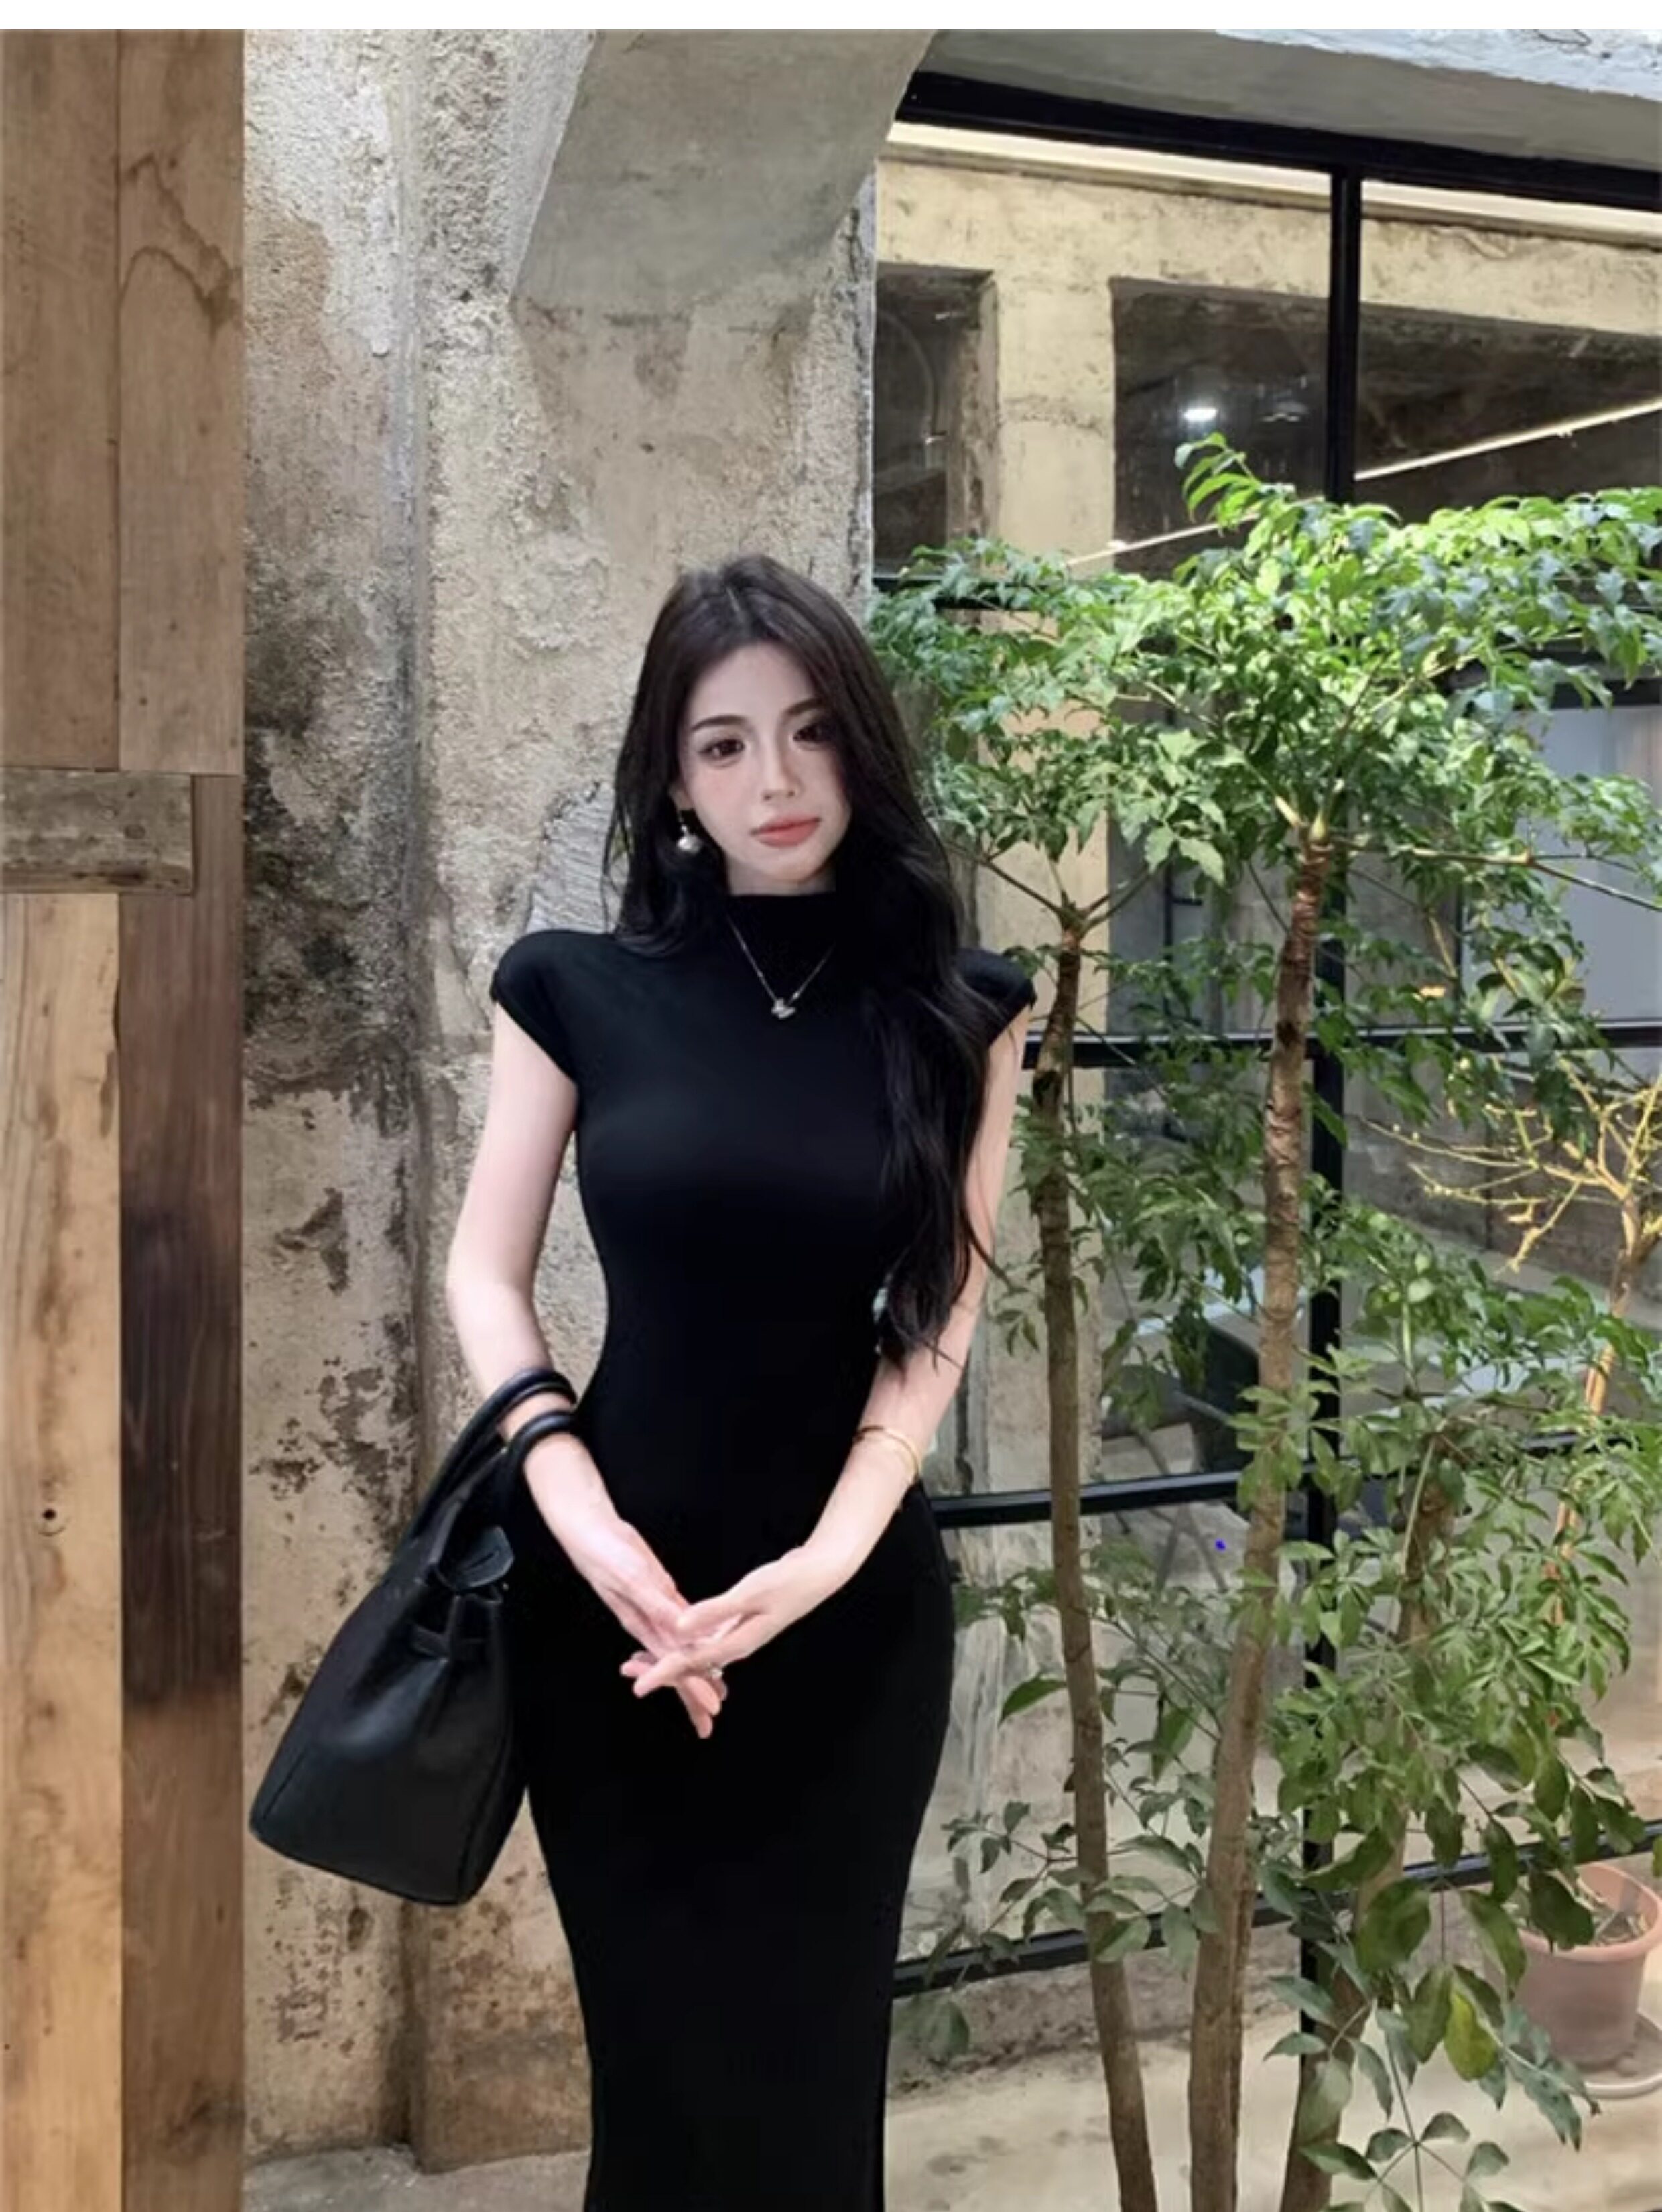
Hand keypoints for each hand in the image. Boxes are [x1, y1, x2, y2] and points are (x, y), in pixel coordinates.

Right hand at [546, 1503, 728, 1740]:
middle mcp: (649, 1622)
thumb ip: (656, 1605)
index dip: (693, 1687)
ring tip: (714, 1685)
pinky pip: (679, 1620)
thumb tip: (680, 1632)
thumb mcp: (633, 1578)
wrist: (591, 1530)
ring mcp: (653, 1608)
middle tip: (712, 1713)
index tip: (711, 1705)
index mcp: (642, 1623)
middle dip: (694, 1690)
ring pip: (679, 1646)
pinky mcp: (659, 1591)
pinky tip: (703, 1642)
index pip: (673, 1665)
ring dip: (696, 1667)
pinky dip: (693, 1635)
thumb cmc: (605, 1553)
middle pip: (677, 1664)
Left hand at [619, 1541, 848, 1703]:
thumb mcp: (749, 1593)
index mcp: (737, 1643)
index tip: (638, 1685)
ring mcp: (740, 1635)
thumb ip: (714, 1611)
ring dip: (671, 1657)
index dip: (662, 1672)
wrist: (819, 1575)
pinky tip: (677, 1638)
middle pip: (691, 1664)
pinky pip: (708, 1641)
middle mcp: (737, 1645)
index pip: (691, 1663)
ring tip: (642, 1659)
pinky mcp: (743, 1623)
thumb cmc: (789, 1582)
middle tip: (629, 1671)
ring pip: (698, 1654)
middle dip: (660, 1669)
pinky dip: (689, 1643)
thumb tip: (680, 1627)